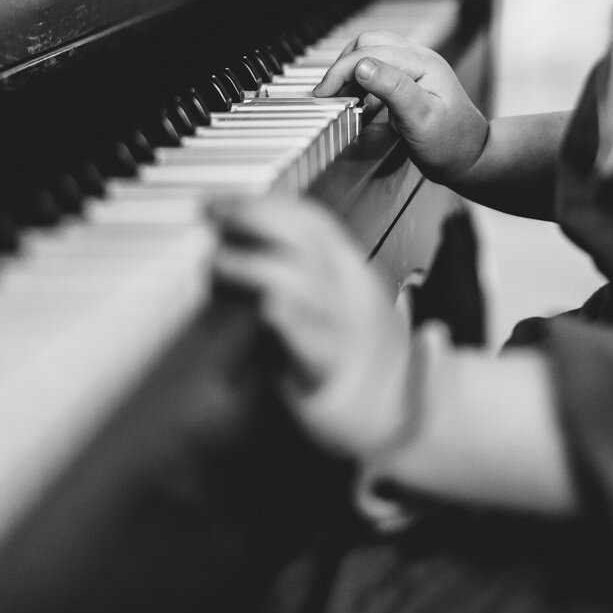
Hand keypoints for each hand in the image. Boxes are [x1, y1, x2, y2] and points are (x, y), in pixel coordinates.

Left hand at [208, 194, 410, 458]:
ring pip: (302, 279)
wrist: (402, 413)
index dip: (264, 203)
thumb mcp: (340, 301)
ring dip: (253, 264)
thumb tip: (242, 250)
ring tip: (217, 263)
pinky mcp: (331, 366)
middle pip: (304, 234)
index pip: (310, 219)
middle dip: (253, 215)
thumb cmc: (358, 356)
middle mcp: (348, 288)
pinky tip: (266, 306)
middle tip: (211, 213)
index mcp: (350, 269)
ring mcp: (342, 325)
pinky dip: (288, 317)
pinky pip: (309, 337)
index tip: (223, 200)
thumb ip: (302, 274)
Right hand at [313, 32, 488, 186]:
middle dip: (343, 65)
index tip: (324, 94)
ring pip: (373, 51)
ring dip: (352, 68)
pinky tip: (357, 97)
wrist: (472, 158)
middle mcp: (420, 59)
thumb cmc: (451, 144)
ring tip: (338, 95)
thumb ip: (393, 89)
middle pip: (370, 43)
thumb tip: (362, 66)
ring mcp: (417, 67)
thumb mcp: (421, 119)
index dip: (342, 70)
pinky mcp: (412, 79)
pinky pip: (381, 66)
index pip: (371, 52)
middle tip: (327, 94)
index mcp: (423, 63)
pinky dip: (362, 77)